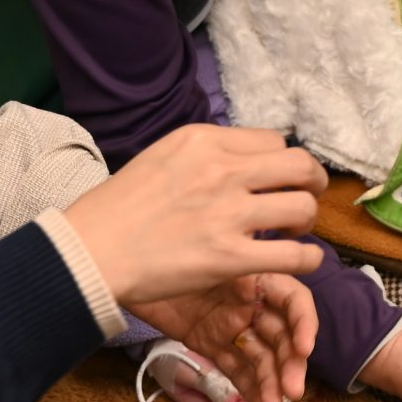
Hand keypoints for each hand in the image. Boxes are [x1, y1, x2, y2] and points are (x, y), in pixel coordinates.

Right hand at [66, 125, 326, 305]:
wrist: (89, 251)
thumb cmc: (118, 207)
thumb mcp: (162, 156)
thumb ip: (205, 154)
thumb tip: (243, 160)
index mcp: (204, 142)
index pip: (273, 141)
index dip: (281, 162)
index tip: (275, 180)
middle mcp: (222, 171)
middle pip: (300, 166)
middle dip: (312, 182)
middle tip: (303, 198)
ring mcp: (228, 215)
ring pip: (303, 207)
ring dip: (307, 221)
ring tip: (293, 232)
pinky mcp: (230, 258)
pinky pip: (296, 256)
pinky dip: (310, 258)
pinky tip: (302, 260)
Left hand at [131, 272, 318, 401]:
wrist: (117, 268)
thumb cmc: (162, 252)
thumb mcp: (206, 255)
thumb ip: (237, 266)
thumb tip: (264, 282)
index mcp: (256, 275)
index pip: (293, 300)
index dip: (305, 323)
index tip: (304, 349)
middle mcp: (249, 302)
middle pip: (282, 335)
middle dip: (290, 362)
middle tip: (291, 391)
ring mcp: (230, 325)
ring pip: (261, 356)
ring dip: (272, 381)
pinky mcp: (210, 343)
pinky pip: (235, 367)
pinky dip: (249, 386)